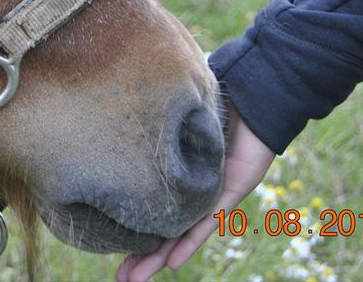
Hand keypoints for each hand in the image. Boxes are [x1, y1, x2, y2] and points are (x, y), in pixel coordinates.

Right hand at [115, 107, 275, 281]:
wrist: (253, 98)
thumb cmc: (213, 98)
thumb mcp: (173, 118)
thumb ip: (153, 128)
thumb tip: (116, 118)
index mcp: (175, 175)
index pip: (149, 207)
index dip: (130, 228)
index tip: (109, 246)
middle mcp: (190, 191)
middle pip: (161, 230)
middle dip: (140, 256)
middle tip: (120, 279)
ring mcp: (209, 195)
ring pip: (179, 234)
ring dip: (157, 258)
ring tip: (132, 279)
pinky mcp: (230, 193)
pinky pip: (206, 223)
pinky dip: (188, 242)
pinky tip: (171, 262)